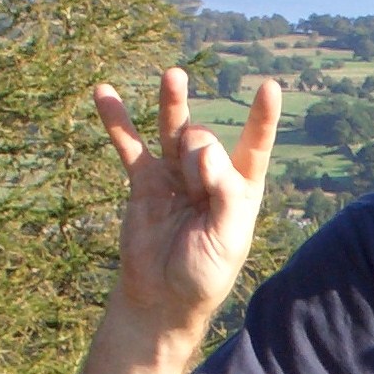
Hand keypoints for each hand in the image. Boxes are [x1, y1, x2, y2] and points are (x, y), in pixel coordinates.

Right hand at [94, 66, 281, 334]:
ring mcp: (174, 175)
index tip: (270, 86)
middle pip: (206, 142)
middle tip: (196, 190)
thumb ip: (224, 194)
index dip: (262, 118)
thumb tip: (204, 151)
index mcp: (239, 190)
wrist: (162, 297)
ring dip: (173, 102)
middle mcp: (209, 176)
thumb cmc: (203, 273)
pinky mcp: (144, 181)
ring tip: (174, 76)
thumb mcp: (226, 239)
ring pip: (173, 129)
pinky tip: (103, 92)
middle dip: (200, 159)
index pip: (254, 147)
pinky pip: (129, 145)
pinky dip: (117, 120)